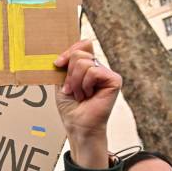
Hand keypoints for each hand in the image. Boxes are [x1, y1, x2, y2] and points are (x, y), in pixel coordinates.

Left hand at [54, 40, 121, 168]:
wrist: (77, 124)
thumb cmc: (70, 106)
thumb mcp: (62, 80)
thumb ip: (68, 63)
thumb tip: (77, 45)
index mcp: (87, 66)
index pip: (81, 46)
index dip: (67, 53)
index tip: (57, 64)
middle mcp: (98, 67)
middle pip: (79, 53)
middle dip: (69, 74)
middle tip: (71, 90)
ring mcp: (107, 73)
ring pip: (83, 63)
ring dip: (75, 82)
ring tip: (80, 95)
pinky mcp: (114, 80)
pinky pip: (93, 71)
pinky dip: (85, 84)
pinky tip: (89, 95)